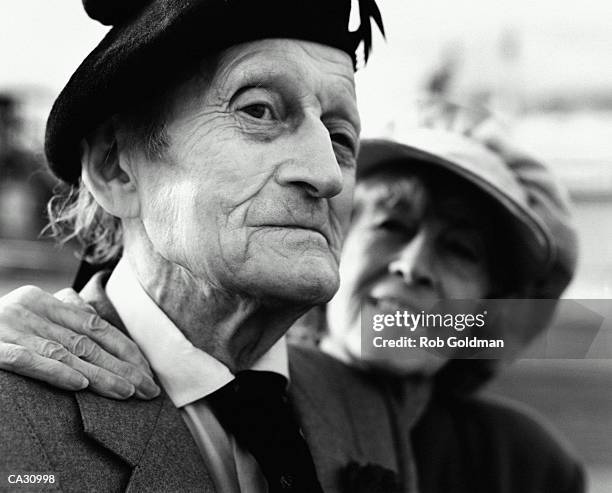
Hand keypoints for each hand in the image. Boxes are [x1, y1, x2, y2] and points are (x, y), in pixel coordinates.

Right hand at [0, 285, 159, 399]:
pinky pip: (28, 360)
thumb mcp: (30, 320)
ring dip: (100, 374)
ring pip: (65, 352)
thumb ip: (61, 322)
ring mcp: (9, 327)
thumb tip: (103, 340)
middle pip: (87, 340)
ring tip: (127, 391)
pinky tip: (80, 384)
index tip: (147, 369)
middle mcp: (29, 308)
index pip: (95, 325)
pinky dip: (56, 372)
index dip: (125, 348)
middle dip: (122, 366)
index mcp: (43, 300)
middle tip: (148, 388)